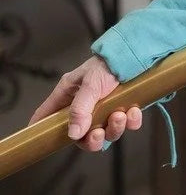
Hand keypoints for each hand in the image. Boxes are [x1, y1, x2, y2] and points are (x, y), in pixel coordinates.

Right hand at [28, 55, 142, 152]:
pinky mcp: (125, 109)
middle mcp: (85, 106)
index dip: (42, 129)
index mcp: (69, 96)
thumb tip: (73, 134)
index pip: (48, 115)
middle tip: (98, 133)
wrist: (136, 53)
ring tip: (119, 116)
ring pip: (106, 133)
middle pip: (81, 136)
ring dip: (114, 129)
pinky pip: (128, 125)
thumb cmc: (108, 64)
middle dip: (91, 139)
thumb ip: (80, 108)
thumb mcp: (90, 84)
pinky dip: (131, 122)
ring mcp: (106, 110)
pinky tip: (133, 111)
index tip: (40, 141)